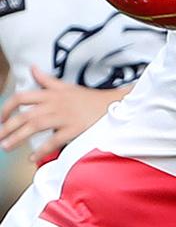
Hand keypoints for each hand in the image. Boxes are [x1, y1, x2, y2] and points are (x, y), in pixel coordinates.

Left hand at [0, 66, 128, 160]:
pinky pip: (54, 140)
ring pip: (35, 126)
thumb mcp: (66, 86)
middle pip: (25, 114)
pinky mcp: (74, 129)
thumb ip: (47, 80)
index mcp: (52, 93)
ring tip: (6, 146)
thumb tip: (32, 68)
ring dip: (18, 137)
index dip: (8, 107)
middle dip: (8, 126)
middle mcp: (55, 104)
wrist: (114, 105)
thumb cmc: (89, 98)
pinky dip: (41, 150)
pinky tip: (32, 157)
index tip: (1, 118)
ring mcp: (65, 116)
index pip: (23, 97)